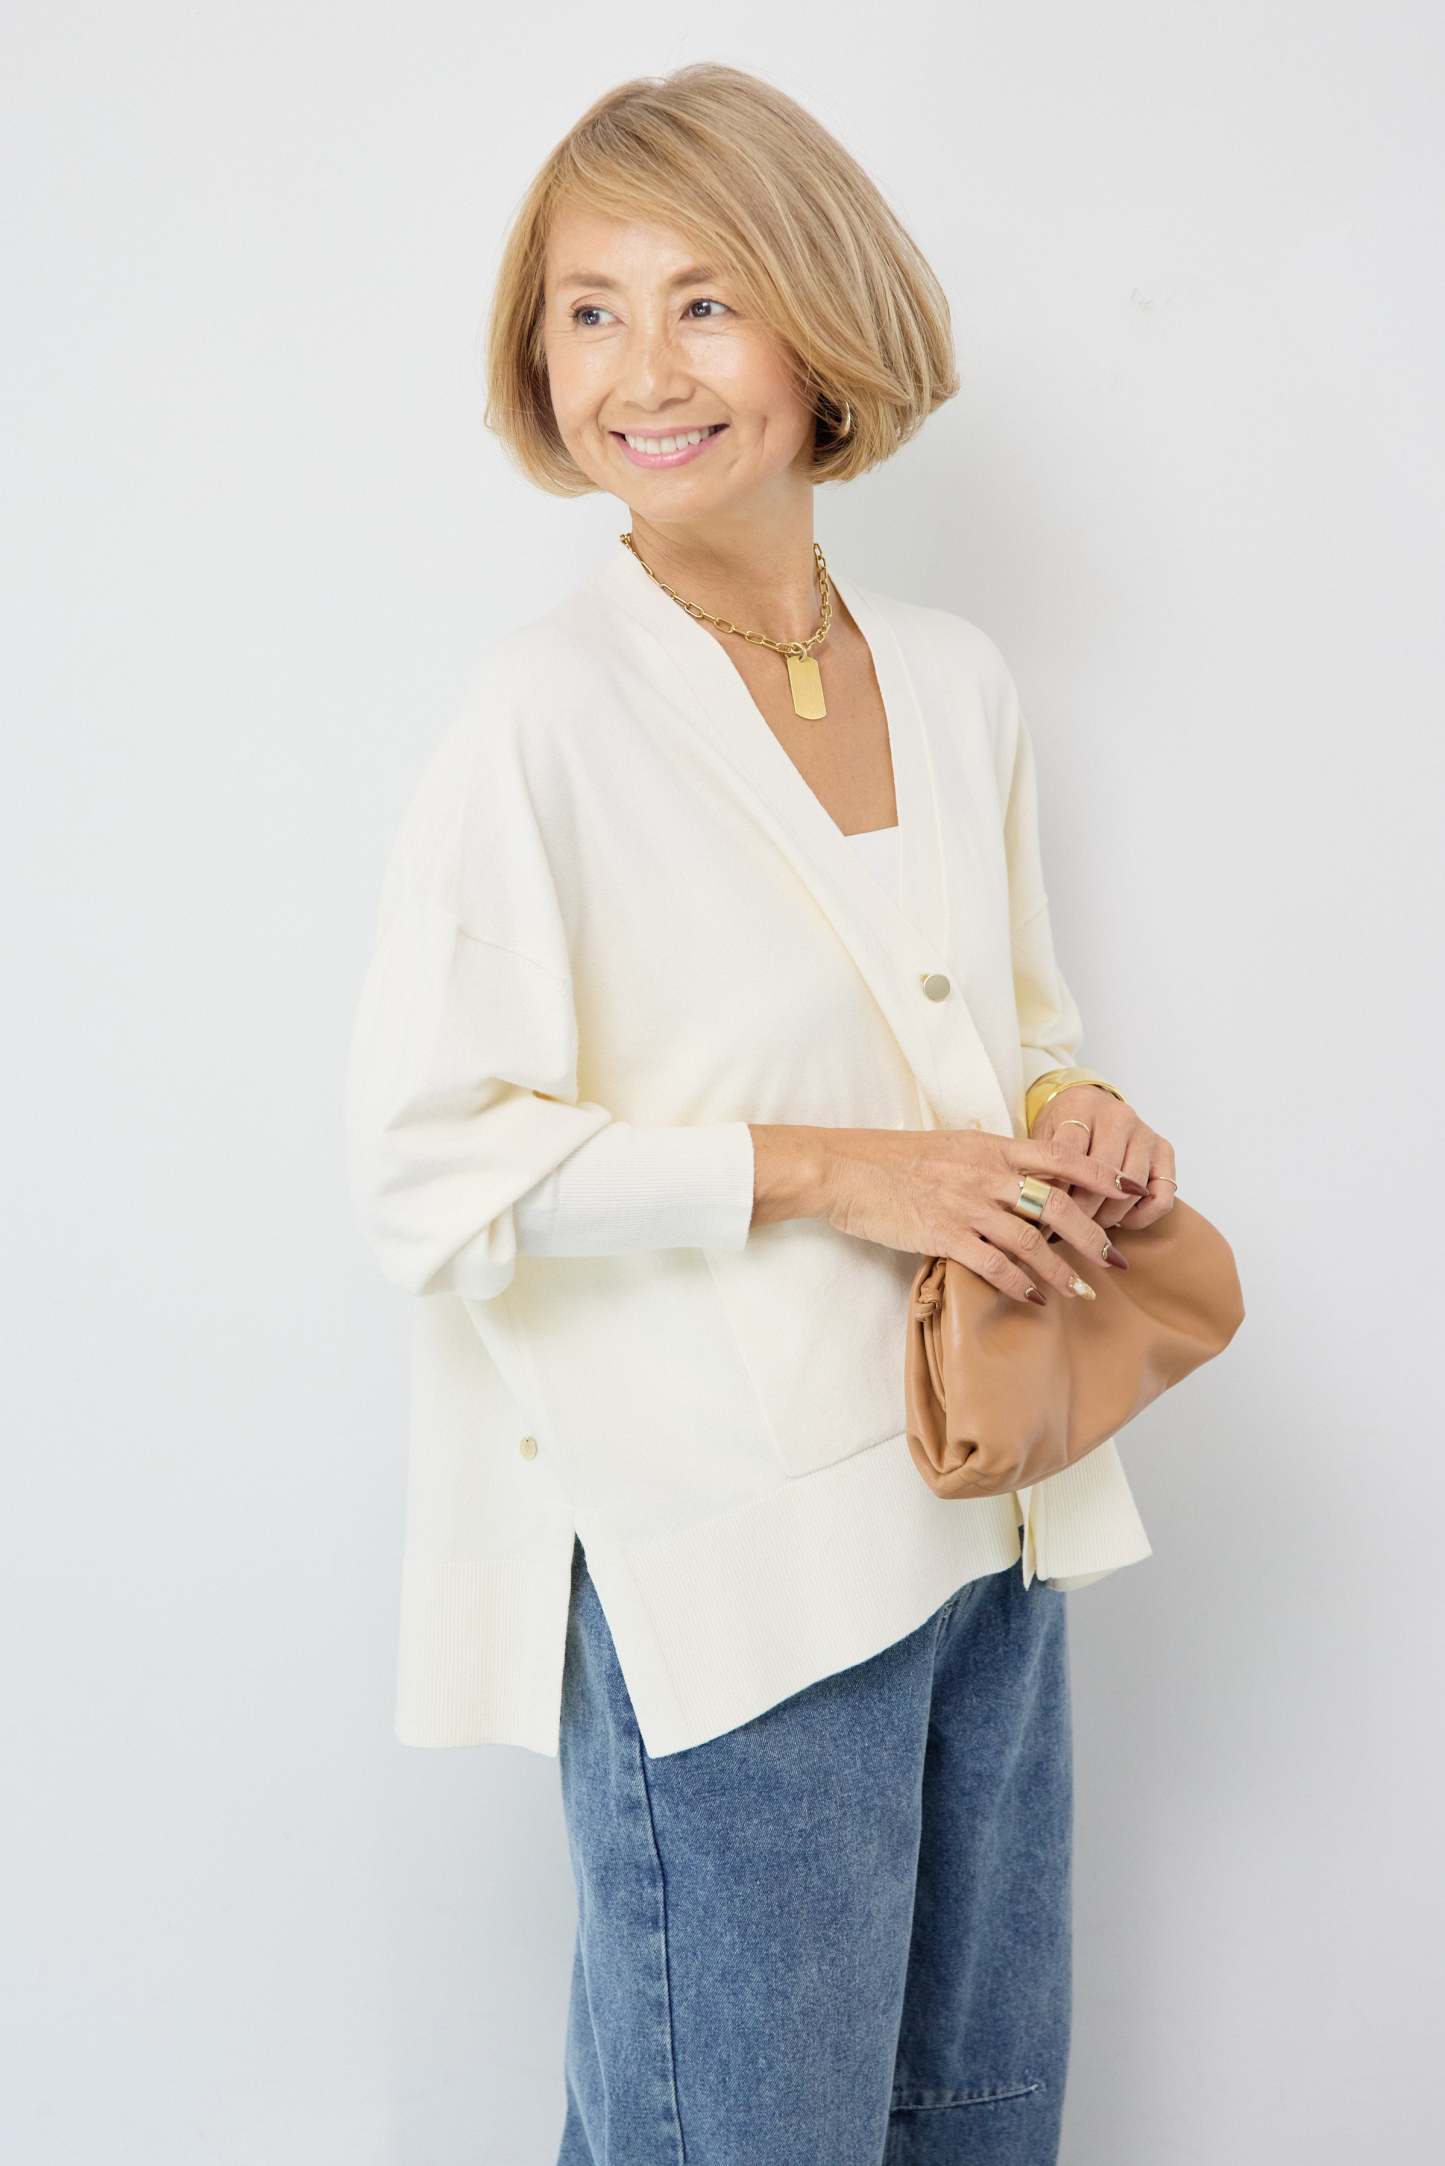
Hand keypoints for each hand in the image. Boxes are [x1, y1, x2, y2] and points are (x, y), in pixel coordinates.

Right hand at [816, 1122, 1149, 1305]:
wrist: (844, 1169)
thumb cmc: (892, 1159)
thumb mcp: (949, 1146)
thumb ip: (988, 1158)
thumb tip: (1022, 1173)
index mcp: (990, 1146)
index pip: (1060, 1155)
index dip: (1099, 1173)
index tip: (1129, 1190)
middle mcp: (984, 1172)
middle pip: (1056, 1203)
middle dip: (1093, 1235)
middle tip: (1114, 1259)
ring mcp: (965, 1204)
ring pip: (1030, 1239)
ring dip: (1060, 1269)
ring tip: (1081, 1291)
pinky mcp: (943, 1233)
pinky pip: (993, 1263)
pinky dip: (1018, 1283)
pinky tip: (1033, 1298)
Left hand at [1031, 1085, 1176, 1231]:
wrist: (1085, 1103)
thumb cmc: (1061, 1127)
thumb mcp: (1042, 1137)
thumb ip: (1040, 1167)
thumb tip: (1033, 1213)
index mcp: (1081, 1108)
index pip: (1069, 1154)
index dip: (1057, 1190)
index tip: (1046, 1214)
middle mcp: (1118, 1117)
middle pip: (1103, 1172)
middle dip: (1084, 1208)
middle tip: (1068, 1226)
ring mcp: (1144, 1133)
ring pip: (1133, 1187)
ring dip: (1111, 1215)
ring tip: (1090, 1226)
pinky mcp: (1164, 1151)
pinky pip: (1161, 1195)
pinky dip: (1142, 1216)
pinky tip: (1121, 1220)